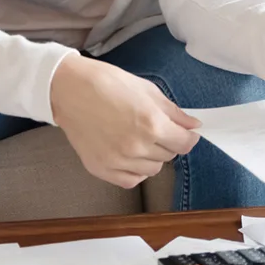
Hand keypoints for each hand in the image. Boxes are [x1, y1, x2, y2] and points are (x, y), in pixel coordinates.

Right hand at [50, 54, 199, 188]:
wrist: (70, 90)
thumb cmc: (109, 83)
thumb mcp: (148, 90)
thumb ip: (173, 112)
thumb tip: (193, 125)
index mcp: (151, 124)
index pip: (184, 144)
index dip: (189, 137)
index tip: (187, 133)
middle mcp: (136, 147)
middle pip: (169, 156)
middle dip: (169, 142)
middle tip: (157, 128)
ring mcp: (117, 161)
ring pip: (152, 170)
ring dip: (152, 157)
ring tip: (140, 138)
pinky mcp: (100, 170)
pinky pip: (130, 180)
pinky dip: (135, 170)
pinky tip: (129, 154)